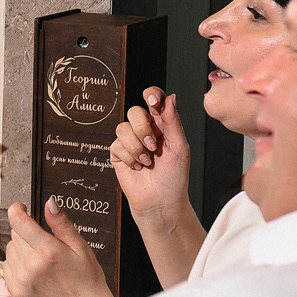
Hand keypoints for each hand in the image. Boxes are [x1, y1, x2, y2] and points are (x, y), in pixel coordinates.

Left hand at [5, 200, 124, 296]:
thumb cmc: (86, 280)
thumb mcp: (80, 247)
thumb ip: (61, 224)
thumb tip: (49, 204)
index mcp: (48, 251)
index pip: (19, 222)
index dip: (17, 210)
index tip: (21, 208)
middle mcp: (31, 265)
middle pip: (15, 234)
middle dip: (26, 232)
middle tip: (44, 242)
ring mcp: (22, 279)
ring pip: (10, 249)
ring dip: (21, 248)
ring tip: (41, 259)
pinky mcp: (16, 289)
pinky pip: (7, 265)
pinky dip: (17, 264)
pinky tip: (34, 269)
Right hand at [109, 88, 192, 225]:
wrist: (160, 201)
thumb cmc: (174, 177)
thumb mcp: (179, 147)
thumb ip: (173, 121)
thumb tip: (170, 97)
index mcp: (163, 124)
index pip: (154, 99)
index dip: (151, 95)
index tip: (152, 102)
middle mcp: (145, 130)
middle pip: (135, 111)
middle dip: (143, 129)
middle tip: (153, 145)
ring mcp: (130, 141)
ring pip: (123, 128)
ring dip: (137, 147)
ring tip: (147, 161)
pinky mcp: (118, 153)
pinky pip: (116, 145)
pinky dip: (129, 157)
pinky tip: (138, 167)